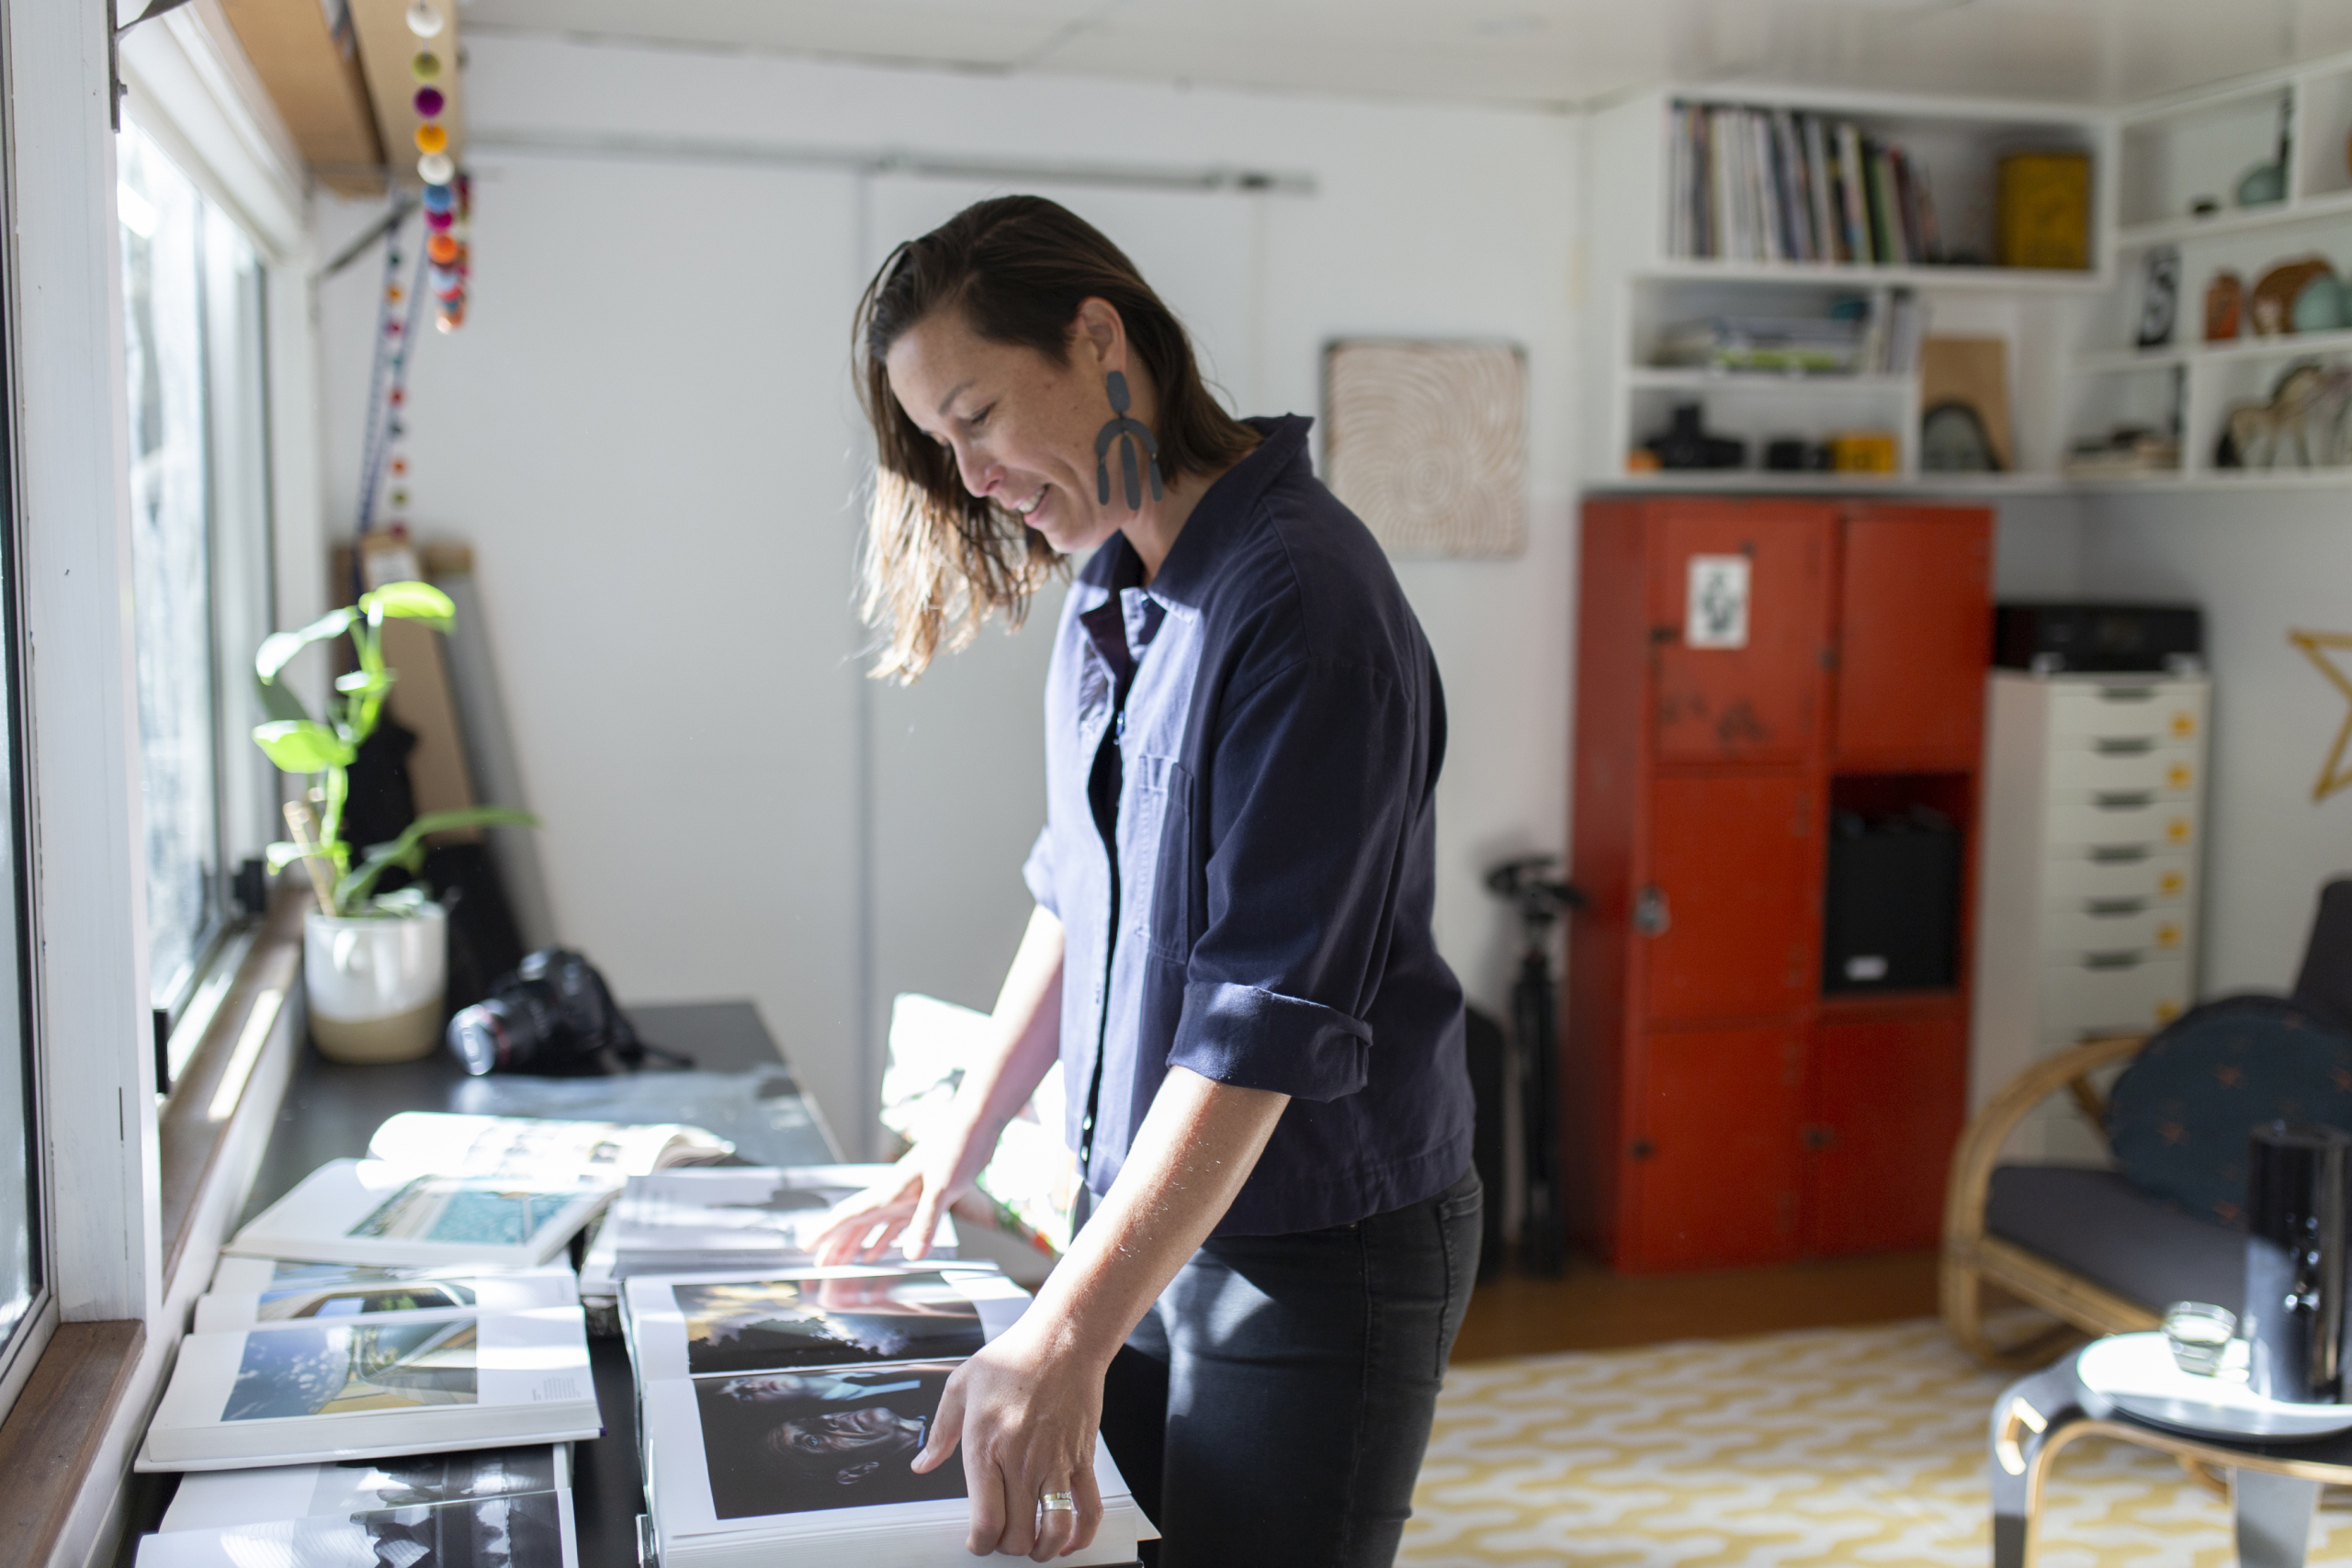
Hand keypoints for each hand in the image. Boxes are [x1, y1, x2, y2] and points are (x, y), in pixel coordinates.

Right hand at [808, 1118, 996, 1265]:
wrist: (975, 1126)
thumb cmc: (956, 1150)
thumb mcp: (943, 1188)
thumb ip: (926, 1221)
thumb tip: (912, 1256)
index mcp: (889, 1192)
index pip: (847, 1215)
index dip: (825, 1233)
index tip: (804, 1247)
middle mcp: (892, 1195)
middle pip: (855, 1224)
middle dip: (835, 1245)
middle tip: (819, 1267)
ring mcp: (906, 1197)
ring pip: (872, 1226)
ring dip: (856, 1245)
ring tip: (842, 1265)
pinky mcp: (923, 1198)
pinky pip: (896, 1225)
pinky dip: (884, 1240)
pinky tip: (880, 1254)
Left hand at [913, 1315, 1106, 1559]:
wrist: (1062, 1340)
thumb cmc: (1013, 1358)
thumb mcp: (961, 1387)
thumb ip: (940, 1432)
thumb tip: (922, 1464)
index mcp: (986, 1448)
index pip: (986, 1522)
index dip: (981, 1544)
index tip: (978, 1541)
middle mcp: (1021, 1462)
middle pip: (1017, 1535)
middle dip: (1008, 1547)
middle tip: (1003, 1538)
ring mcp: (1055, 1463)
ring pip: (1054, 1531)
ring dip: (1044, 1549)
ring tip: (1034, 1545)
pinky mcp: (1083, 1458)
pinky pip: (1089, 1509)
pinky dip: (1082, 1535)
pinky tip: (1069, 1539)